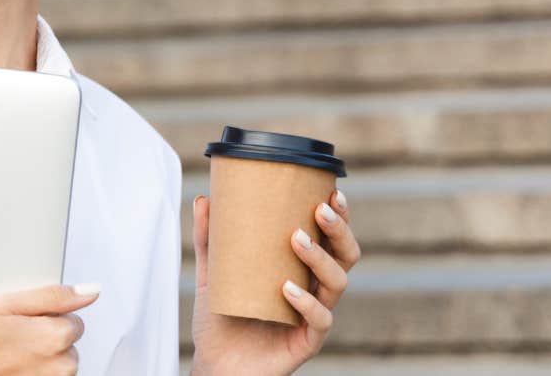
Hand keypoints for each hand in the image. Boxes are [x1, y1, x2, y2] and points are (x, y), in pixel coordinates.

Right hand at [0, 283, 99, 375]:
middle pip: (69, 342)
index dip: (47, 317)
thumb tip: (91, 290)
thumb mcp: (5, 306)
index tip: (23, 323)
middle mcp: (62, 366)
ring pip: (61, 363)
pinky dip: (37, 373)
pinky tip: (14, 370)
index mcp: (54, 337)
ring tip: (11, 356)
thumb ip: (54, 296)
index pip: (74, 318)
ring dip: (43, 359)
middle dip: (47, 338)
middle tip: (13, 339)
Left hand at [189, 189, 360, 375]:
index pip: (331, 240)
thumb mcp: (212, 272)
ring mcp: (313, 316)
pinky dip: (306, 302)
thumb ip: (209, 238)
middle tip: (319, 210)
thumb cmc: (221, 318)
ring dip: (320, 258)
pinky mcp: (306, 342)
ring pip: (337, 284)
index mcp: (301, 270)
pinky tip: (288, 288)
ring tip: (296, 240)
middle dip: (339, 231)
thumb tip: (204, 199)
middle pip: (346, 257)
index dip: (339, 218)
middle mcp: (314, 290)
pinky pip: (319, 321)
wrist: (214, 364)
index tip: (331, 192)